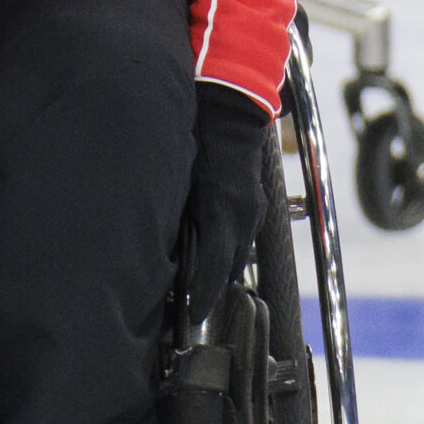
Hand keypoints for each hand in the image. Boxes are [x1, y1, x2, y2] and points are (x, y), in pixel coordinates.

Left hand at [184, 83, 272, 323]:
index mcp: (223, 213)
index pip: (215, 269)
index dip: (203, 295)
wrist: (229, 109)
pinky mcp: (256, 202)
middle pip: (231, 267)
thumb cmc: (197, 140)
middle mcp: (244, 217)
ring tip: (201, 284)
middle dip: (213, 287)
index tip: (191, 314)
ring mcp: (254, 209)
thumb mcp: (179, 181)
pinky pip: (244, 235)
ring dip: (222, 268)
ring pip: (240, 252)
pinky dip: (230, 248)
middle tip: (192, 304)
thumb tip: (167, 250)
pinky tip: (214, 251)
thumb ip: (175, 217)